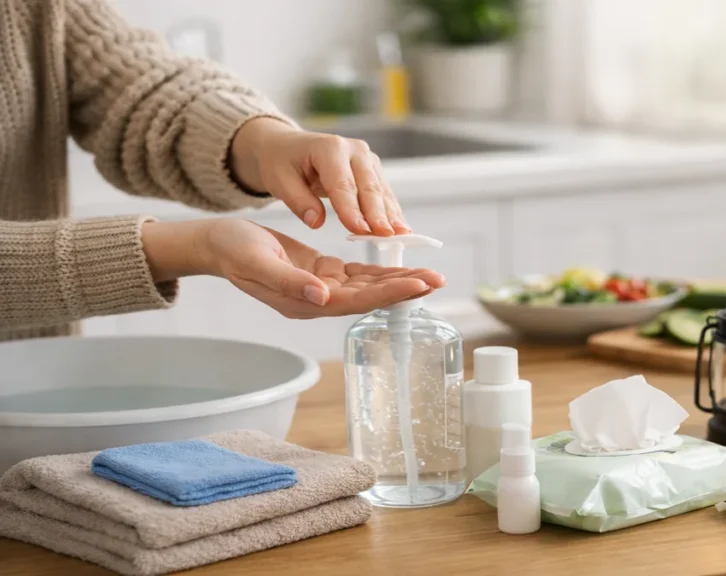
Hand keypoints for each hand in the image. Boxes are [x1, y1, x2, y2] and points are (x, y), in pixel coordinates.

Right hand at [142, 219, 444, 318]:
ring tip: (430, 275)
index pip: (356, 301)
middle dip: (405, 288)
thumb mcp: (257, 262)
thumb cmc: (232, 250)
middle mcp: (318, 300)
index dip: (389, 293)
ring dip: (399, 280)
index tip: (418, 285)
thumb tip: (323, 298)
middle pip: (370, 296)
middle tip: (438, 280)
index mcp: (304, 302)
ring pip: (369, 286)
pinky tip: (404, 267)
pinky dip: (382, 270)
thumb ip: (290, 282)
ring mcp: (322, 288)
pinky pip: (359, 274)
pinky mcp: (323, 273)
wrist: (217, 243)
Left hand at [230, 118, 409, 236]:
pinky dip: (391, 212)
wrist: (288, 147)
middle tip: (386, 236)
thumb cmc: (282, 162)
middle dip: (378, 214)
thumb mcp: (280, 180)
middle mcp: (354, 149)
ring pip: (381, 191)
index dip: (352, 209)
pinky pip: (384, 193)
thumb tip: (317, 222)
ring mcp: (367, 159)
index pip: (343, 184)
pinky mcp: (373, 170)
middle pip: (368, 187)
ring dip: (391, 215)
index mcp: (329, 148)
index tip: (360, 230)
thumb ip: (298, 201)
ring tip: (401, 235)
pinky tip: (400, 228)